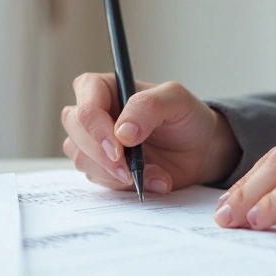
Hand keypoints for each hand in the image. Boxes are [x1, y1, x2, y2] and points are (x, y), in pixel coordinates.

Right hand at [61, 73, 240, 192]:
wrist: (200, 150)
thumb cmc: (186, 117)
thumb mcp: (176, 100)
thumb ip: (149, 106)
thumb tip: (122, 131)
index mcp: (104, 88)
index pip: (85, 105)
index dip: (96, 128)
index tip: (118, 148)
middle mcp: (94, 114)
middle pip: (75, 132)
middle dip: (101, 155)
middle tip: (129, 169)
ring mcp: (94, 143)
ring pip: (81, 160)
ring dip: (115, 174)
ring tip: (152, 172)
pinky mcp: (102, 168)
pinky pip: (99, 181)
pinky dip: (125, 186)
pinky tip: (151, 179)